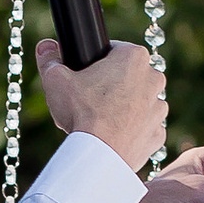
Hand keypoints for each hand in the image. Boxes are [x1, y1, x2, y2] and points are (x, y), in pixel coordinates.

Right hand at [39, 34, 166, 171]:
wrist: (100, 154)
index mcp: (134, 57)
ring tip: (100, 119)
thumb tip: (45, 47)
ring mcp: (158, 109)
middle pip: (130, 76)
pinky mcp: (157, 134)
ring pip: (139, 102)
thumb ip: (50, 60)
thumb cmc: (81, 112)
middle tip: (90, 98)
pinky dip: (131, 131)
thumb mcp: (56, 80)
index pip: (115, 51)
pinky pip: (143, 128)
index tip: (85, 75)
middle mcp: (153, 79)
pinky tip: (112, 135)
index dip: (97, 62)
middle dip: (113, 84)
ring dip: (124, 108)